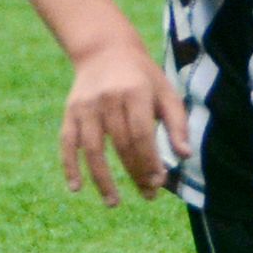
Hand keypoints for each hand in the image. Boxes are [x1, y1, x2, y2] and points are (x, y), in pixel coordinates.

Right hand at [60, 40, 190, 205]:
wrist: (105, 49)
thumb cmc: (143, 77)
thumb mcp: (166, 92)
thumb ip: (177, 123)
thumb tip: (185, 156)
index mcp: (134, 92)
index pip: (142, 135)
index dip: (150, 161)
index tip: (159, 182)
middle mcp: (107, 99)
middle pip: (121, 145)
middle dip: (135, 174)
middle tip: (147, 195)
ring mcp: (85, 106)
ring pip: (92, 150)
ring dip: (102, 180)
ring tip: (113, 203)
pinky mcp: (70, 112)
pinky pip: (67, 143)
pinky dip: (69, 166)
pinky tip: (76, 187)